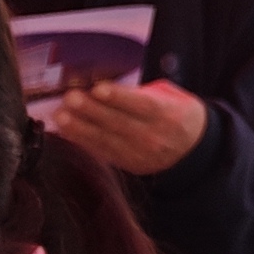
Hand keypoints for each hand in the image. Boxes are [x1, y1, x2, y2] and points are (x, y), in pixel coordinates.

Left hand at [43, 76, 209, 176]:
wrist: (193, 148)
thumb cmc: (175, 112)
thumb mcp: (167, 95)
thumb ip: (139, 92)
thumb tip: (105, 89)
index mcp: (166, 113)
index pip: (141, 105)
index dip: (119, 97)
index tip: (98, 89)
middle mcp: (153, 135)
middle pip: (119, 123)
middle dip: (92, 111)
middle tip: (70, 99)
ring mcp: (139, 153)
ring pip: (107, 140)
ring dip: (80, 128)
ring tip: (61, 116)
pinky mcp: (128, 164)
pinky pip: (102, 152)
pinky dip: (83, 141)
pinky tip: (67, 131)